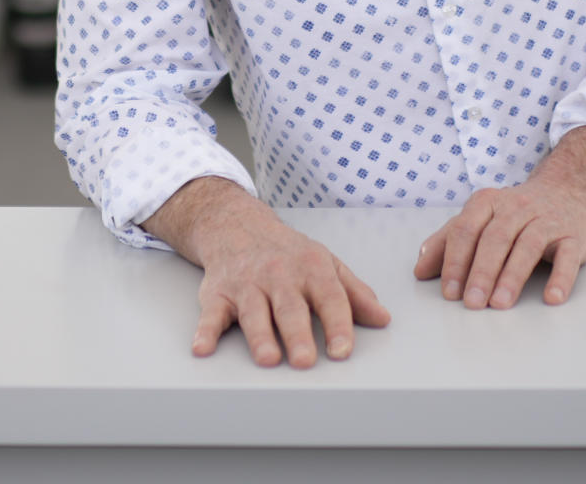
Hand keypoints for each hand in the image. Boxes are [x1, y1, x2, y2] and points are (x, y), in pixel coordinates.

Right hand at [191, 195, 389, 367]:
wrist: (238, 225)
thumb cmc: (288, 253)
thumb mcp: (326, 264)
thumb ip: (354, 294)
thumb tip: (382, 318)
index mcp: (311, 268)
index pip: (329, 298)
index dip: (338, 325)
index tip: (343, 351)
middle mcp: (279, 275)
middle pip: (290, 308)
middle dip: (298, 334)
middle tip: (306, 360)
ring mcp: (247, 284)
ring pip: (254, 311)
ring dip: (260, 336)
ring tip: (268, 358)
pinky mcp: (218, 292)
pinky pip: (212, 313)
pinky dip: (205, 330)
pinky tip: (203, 347)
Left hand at [414, 126, 585, 309]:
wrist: (568, 191)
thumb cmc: (516, 213)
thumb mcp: (480, 218)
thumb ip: (448, 240)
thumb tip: (420, 269)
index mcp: (488, 202)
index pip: (467, 229)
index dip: (456, 260)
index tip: (449, 292)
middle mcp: (517, 207)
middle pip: (496, 238)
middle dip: (481, 272)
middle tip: (471, 303)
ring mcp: (548, 220)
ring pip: (528, 245)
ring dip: (513, 276)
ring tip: (500, 304)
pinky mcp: (574, 236)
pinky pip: (568, 256)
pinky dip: (562, 277)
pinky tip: (552, 298)